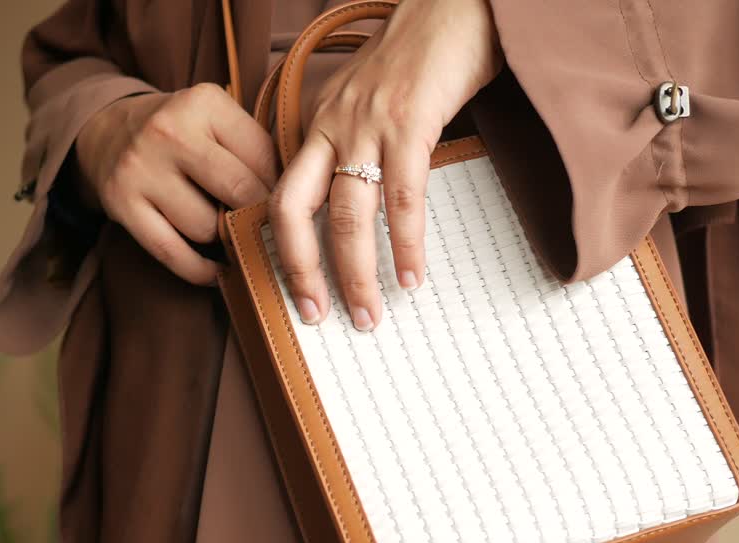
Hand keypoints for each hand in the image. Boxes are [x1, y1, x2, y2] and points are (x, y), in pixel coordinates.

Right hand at [74, 84, 277, 284]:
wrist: (108, 130)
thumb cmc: (181, 131)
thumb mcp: (217, 118)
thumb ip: (255, 148)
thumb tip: (304, 202)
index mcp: (204, 103)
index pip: (263, 157)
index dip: (282, 189)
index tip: (289, 207)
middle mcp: (170, 132)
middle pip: (239, 191)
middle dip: (258, 216)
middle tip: (267, 229)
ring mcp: (141, 168)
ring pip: (206, 227)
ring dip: (223, 239)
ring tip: (228, 234)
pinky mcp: (121, 203)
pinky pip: (173, 253)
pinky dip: (201, 270)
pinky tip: (217, 270)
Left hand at [269, 0, 501, 328]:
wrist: (455, 7)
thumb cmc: (419, 57)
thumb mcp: (368, 99)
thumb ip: (354, 143)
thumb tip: (358, 199)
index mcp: (318, 124)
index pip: (283, 196)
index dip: (283, 249)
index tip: (297, 290)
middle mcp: (331, 126)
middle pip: (296, 211)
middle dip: (303, 272)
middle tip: (317, 317)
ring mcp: (367, 125)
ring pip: (348, 216)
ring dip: (356, 274)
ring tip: (369, 315)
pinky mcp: (410, 124)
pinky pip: (402, 199)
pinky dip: (405, 245)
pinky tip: (411, 276)